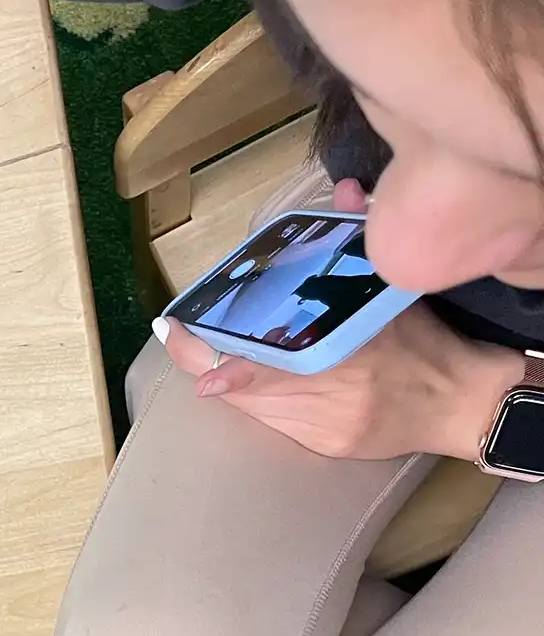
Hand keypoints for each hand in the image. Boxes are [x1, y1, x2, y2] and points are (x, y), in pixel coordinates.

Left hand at [160, 178, 520, 460]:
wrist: (463, 403)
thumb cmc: (426, 341)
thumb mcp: (392, 289)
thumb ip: (358, 241)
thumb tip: (345, 192)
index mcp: (351, 347)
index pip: (262, 351)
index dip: (207, 346)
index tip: (173, 329)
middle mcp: (336, 391)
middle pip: (244, 382)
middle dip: (205, 358)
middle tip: (177, 333)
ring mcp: (327, 424)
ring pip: (251, 405)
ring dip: (227, 378)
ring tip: (204, 351)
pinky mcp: (325, 444)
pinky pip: (272, 423)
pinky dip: (255, 400)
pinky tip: (246, 382)